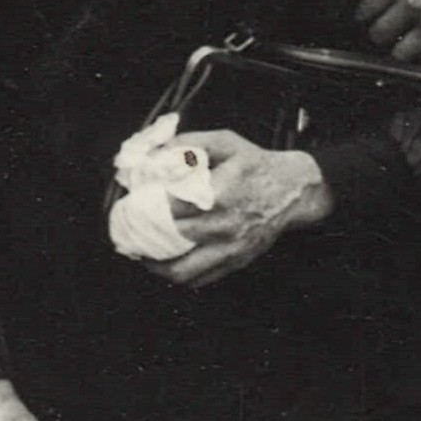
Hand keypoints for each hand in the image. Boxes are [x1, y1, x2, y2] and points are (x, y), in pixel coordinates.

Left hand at [144, 129, 331, 287]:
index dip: (145, 208)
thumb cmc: (256, 165)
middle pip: (171, 238)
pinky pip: (199, 279)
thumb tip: (155, 156)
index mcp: (221, 192)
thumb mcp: (226, 142)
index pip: (171, 207)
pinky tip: (165, 264)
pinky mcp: (235, 262)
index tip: (131, 204)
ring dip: (155, 266)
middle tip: (126, 229)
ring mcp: (230, 248)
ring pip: (183, 270)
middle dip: (143, 236)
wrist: (294, 191)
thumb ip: (189, 143)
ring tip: (140, 254)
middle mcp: (225, 224)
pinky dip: (177, 275)